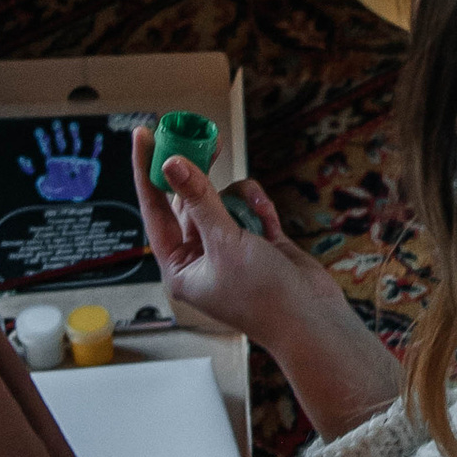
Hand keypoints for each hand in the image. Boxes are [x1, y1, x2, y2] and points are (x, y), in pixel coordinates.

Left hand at [129, 127, 402, 433]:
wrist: (313, 320)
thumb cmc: (263, 297)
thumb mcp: (225, 243)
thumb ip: (200, 200)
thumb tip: (173, 165)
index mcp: (180, 267)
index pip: (154, 210)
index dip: (146, 172)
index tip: (143, 136)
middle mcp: (201, 256)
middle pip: (189, 201)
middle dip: (197, 175)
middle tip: (200, 138)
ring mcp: (230, 248)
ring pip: (223, 201)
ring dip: (238, 198)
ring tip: (253, 209)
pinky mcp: (259, 242)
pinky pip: (250, 208)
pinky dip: (258, 206)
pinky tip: (267, 217)